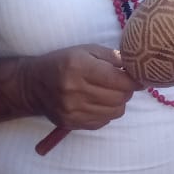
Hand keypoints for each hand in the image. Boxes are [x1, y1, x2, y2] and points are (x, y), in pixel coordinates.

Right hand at [25, 44, 139, 130]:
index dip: (134, 80)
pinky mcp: (71, 123)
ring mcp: (72, 110)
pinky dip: (107, 112)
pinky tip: (98, 102)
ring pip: (115, 112)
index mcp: (79, 67)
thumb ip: (112, 57)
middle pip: (120, 97)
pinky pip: (103, 121)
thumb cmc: (63, 62)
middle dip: (127, 90)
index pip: (118, 80)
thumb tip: (134, 68)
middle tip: (122, 84)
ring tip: (110, 93)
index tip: (139, 78)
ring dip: (118, 102)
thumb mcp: (86, 50)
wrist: (33, 85)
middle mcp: (75, 90)